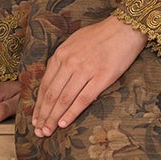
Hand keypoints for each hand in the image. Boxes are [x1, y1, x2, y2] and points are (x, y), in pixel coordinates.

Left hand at [32, 17, 146, 135]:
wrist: (125, 27)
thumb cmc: (101, 34)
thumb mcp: (74, 42)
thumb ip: (63, 59)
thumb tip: (54, 76)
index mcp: (61, 55)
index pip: (45, 85)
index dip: (39, 105)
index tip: (35, 119)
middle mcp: (70, 63)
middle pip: (52, 95)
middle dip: (44, 115)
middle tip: (39, 132)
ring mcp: (85, 70)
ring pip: (64, 99)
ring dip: (54, 118)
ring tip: (48, 132)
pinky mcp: (102, 77)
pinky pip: (83, 98)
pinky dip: (72, 113)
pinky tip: (64, 123)